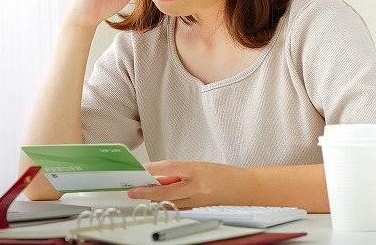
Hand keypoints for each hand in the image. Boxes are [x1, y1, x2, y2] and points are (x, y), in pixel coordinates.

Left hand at [127, 160, 252, 208]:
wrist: (242, 188)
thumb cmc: (221, 174)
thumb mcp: (197, 165)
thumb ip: (177, 171)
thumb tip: (158, 175)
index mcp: (195, 171)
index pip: (168, 168)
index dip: (150, 170)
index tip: (138, 170)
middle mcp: (196, 187)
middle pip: (165, 191)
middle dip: (145, 191)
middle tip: (133, 191)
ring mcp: (197, 201)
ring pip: (169, 203)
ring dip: (154, 199)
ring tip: (143, 194)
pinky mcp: (197, 210)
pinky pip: (178, 208)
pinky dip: (167, 204)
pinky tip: (160, 201)